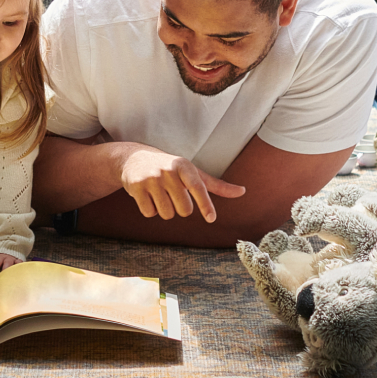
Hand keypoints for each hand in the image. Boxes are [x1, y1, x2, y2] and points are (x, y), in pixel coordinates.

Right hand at [119, 146, 244, 222]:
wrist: (134, 159)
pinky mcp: (136, 187)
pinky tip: (147, 196)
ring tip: (159, 195)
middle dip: (180, 208)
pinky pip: (149, 213)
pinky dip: (150, 210)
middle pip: (183, 209)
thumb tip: (242, 192)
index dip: (205, 204)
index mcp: (184, 166)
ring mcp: (151, 179)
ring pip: (166, 213)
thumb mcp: (192, 172)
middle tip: (173, 196)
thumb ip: (216, 185)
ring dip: (165, 211)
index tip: (211, 218)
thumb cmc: (170, 168)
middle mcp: (168, 171)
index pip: (198, 187)